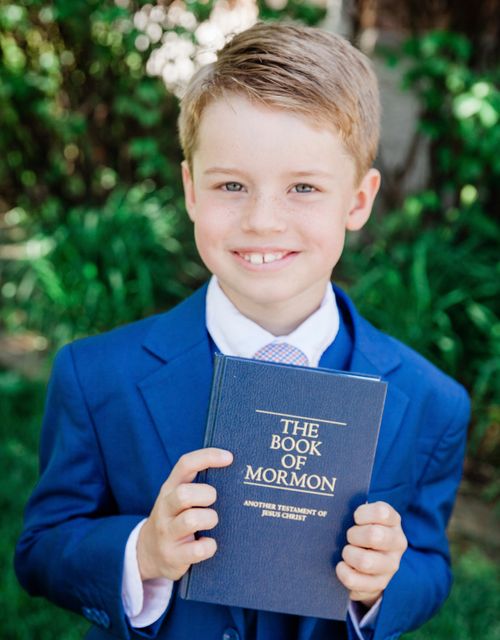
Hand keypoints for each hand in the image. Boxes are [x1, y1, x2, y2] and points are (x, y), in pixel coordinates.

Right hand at [137, 448, 232, 580]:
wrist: (147, 552)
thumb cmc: (175, 518)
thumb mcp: (178, 498)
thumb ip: (197, 484)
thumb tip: (235, 472)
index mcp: (170, 488)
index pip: (185, 465)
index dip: (207, 457)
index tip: (229, 457)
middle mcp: (165, 508)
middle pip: (184, 493)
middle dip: (206, 495)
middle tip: (213, 500)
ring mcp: (167, 532)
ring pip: (191, 520)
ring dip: (209, 519)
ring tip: (212, 522)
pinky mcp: (173, 556)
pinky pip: (198, 549)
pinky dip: (209, 546)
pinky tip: (209, 543)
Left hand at [336, 501, 407, 607]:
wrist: (367, 562)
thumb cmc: (361, 531)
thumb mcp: (362, 518)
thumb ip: (353, 512)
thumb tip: (333, 512)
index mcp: (393, 521)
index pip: (382, 512)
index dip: (362, 514)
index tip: (355, 518)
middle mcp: (397, 543)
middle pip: (374, 536)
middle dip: (354, 535)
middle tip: (349, 537)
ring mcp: (390, 565)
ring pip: (365, 561)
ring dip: (349, 555)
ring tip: (347, 552)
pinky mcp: (379, 584)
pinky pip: (354, 579)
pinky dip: (343, 572)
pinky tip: (342, 566)